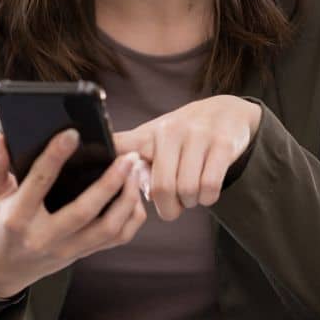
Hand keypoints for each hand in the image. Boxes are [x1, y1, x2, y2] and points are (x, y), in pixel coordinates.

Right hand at [0, 129, 148, 299]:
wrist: (3, 267)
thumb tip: (3, 137)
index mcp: (18, 217)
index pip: (39, 183)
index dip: (55, 157)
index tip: (72, 134)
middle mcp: (44, 237)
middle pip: (83, 211)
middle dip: (109, 182)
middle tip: (127, 157)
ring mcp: (67, 249)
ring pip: (107, 228)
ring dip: (127, 199)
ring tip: (136, 171)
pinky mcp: (83, 254)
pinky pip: (116, 239)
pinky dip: (131, 217)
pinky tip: (135, 194)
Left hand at [114, 96, 261, 220]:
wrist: (226, 112)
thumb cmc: (181, 133)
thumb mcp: (151, 137)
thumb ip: (126, 151)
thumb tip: (93, 167)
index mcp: (148, 134)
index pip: (124, 157)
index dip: (119, 179)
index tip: (118, 191)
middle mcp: (171, 132)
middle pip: (162, 187)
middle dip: (168, 208)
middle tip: (172, 208)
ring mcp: (198, 136)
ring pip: (188, 189)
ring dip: (190, 202)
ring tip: (190, 196)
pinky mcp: (223, 145)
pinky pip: (210, 186)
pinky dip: (207, 198)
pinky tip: (205, 193)